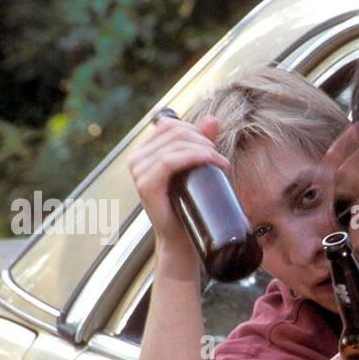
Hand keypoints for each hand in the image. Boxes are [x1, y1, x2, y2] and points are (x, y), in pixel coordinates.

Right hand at [129, 111, 231, 258]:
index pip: (170, 125)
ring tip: (220, 163)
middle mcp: (138, 159)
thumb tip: (212, 118)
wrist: (183, 240)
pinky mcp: (146, 185)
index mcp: (145, 152)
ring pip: (174, 145)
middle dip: (202, 140)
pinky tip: (210, 161)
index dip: (194, 129)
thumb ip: (202, 142)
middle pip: (174, 132)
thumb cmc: (191, 206)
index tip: (213, 146)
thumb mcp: (198, 168)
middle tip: (219, 158)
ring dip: (203, 149)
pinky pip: (169, 161)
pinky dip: (193, 157)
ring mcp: (139, 172)